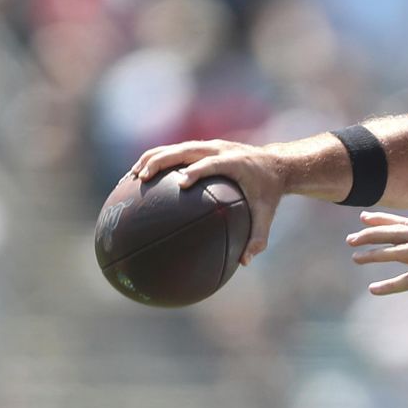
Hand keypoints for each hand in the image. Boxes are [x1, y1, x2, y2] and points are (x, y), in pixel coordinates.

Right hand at [129, 139, 285, 265]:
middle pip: (186, 149)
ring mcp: (210, 145)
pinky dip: (156, 160)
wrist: (276, 164)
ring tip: (131, 177)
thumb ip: (258, 237)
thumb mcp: (267, 213)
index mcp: (235, 162)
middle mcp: (220, 149)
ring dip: (152, 158)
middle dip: (162, 161)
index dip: (197, 170)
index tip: (180, 183)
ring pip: (175, 147)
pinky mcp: (202, 147)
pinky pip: (176, 151)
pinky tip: (139, 178)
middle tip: (142, 178)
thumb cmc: (269, 192)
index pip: (213, 163)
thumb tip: (244, 262)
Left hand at [347, 211, 407, 315]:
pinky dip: (391, 284)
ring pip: (401, 252)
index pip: (407, 224)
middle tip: (351, 238)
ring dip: (376, 254)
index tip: (364, 217)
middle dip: (373, 234)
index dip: (385, 219)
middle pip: (400, 233)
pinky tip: (374, 289)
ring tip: (356, 258)